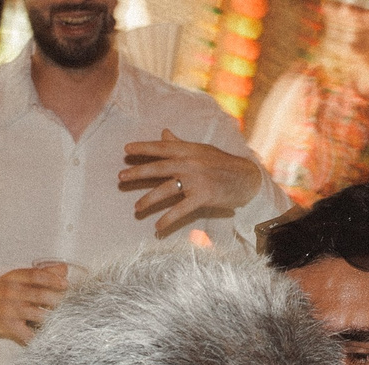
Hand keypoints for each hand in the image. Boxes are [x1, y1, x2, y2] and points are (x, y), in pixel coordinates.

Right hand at [0, 265, 69, 343]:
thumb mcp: (15, 277)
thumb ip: (40, 273)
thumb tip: (63, 269)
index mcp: (15, 278)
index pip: (38, 276)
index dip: (54, 280)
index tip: (65, 285)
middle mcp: (13, 293)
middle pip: (42, 296)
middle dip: (59, 301)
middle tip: (70, 305)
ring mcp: (11, 310)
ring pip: (40, 315)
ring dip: (54, 319)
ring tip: (63, 320)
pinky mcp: (9, 327)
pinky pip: (29, 334)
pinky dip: (40, 337)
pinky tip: (48, 336)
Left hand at [117, 131, 268, 238]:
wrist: (247, 178)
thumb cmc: (222, 164)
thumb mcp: (201, 150)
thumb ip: (181, 144)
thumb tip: (164, 133)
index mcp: (189, 150)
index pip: (162, 147)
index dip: (144, 147)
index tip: (126, 149)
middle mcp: (191, 162)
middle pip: (159, 167)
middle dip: (138, 172)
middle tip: (120, 177)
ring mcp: (197, 180)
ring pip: (166, 190)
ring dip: (148, 200)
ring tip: (136, 208)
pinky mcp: (203, 196)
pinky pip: (180, 210)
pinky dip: (168, 219)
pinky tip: (157, 227)